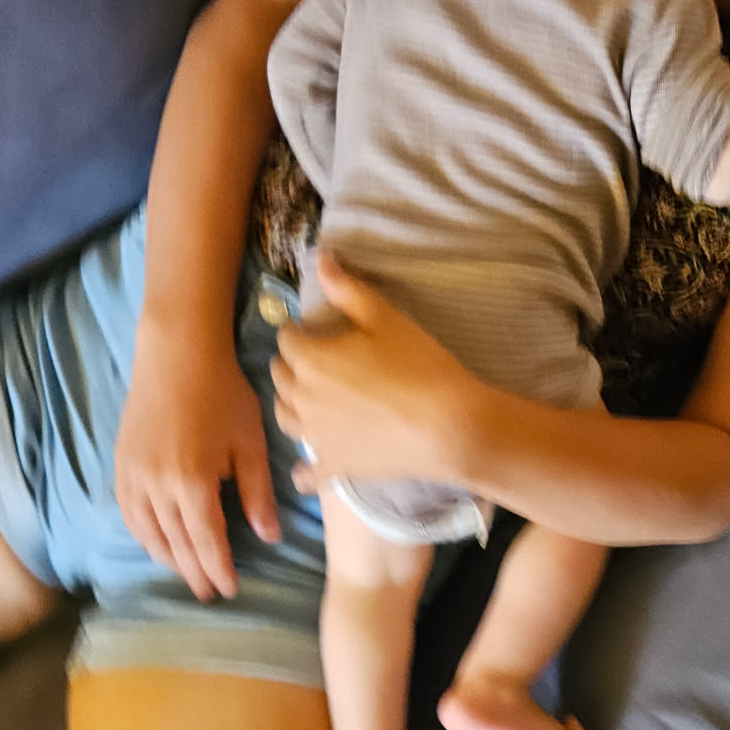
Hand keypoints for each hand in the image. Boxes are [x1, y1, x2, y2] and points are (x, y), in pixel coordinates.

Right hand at [115, 323, 280, 600]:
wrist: (177, 356)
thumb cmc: (223, 394)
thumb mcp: (251, 442)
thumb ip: (257, 492)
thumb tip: (269, 536)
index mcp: (192, 482)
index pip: (206, 541)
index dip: (219, 569)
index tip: (230, 590)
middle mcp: (156, 487)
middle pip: (176, 544)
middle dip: (195, 572)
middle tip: (210, 593)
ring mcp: (133, 477)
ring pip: (148, 535)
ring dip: (169, 559)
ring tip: (189, 572)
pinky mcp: (120, 467)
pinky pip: (130, 515)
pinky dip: (145, 537)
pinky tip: (160, 543)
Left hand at [270, 254, 477, 491]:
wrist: (449, 428)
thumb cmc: (420, 367)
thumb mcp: (386, 318)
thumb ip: (347, 290)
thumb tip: (318, 257)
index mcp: (310, 359)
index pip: (286, 338)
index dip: (300, 331)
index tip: (316, 330)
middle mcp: (302, 399)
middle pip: (280, 377)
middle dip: (292, 365)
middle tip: (318, 361)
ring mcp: (315, 437)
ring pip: (285, 418)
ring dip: (292, 405)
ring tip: (311, 401)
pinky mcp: (335, 466)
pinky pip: (305, 473)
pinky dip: (303, 470)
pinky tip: (305, 470)